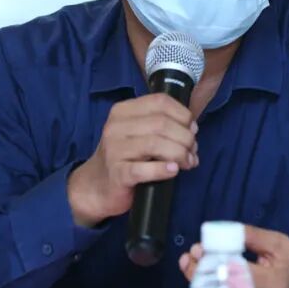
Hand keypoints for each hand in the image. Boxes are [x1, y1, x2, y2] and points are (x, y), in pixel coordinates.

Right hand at [68, 94, 197, 227]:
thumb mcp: (138, 133)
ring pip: (156, 144)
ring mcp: (114, 150)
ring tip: (188, 163)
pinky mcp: (117, 173)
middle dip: (185, 138)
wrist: (96, 186)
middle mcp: (116, 127)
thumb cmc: (124, 157)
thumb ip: (161, 124)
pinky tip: (173, 170)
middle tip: (192, 152)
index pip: (160, 101)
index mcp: (123, 111)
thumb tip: (192, 128)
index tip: (192, 129)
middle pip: (162, 124)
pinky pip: (144, 169)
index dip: (183, 115)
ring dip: (180, 154)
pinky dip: (163, 170)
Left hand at [179, 225, 288, 287]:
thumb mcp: (279, 246)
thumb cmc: (286, 272)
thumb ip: (254, 235)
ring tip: (188, 267)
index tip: (200, 248)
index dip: (217, 259)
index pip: (241, 271)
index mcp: (275, 281)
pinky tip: (195, 285)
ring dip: (198, 285)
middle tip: (191, 257)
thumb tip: (223, 231)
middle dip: (202, 272)